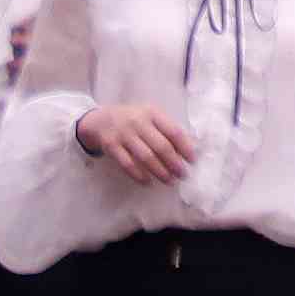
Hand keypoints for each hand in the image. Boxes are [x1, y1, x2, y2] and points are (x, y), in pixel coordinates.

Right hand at [80, 103, 198, 186]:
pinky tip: (148, 182)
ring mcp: (124, 134)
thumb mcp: (150, 117)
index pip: (173, 131)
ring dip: (160, 171)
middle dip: (174, 163)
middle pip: (161, 146)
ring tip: (170, 180)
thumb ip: (166, 129)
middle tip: (182, 174)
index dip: (185, 147)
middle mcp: (138, 122)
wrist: (102, 120)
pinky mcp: (112, 146)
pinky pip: (128, 164)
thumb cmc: (134, 120)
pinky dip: (139, 175)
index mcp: (153, 113)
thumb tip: (187, 149)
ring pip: (146, 157)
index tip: (192, 160)